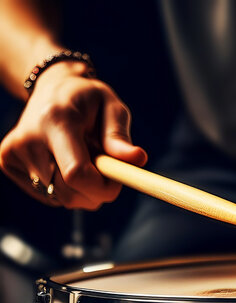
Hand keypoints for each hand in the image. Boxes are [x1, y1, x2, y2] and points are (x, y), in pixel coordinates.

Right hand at [0, 61, 146, 208]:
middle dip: (96, 191)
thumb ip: (120, 136)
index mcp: (56, 121)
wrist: (50, 88)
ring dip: (82, 188)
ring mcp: (12, 152)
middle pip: (68, 192)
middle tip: (105, 166)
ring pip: (59, 198)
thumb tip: (138, 159)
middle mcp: (27, 139)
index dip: (102, 188)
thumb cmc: (88, 100)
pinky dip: (65, 187)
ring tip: (82, 156)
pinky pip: (47, 195)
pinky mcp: (6, 162)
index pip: (76, 174)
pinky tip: (63, 161)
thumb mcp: (111, 108)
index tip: (118, 182)